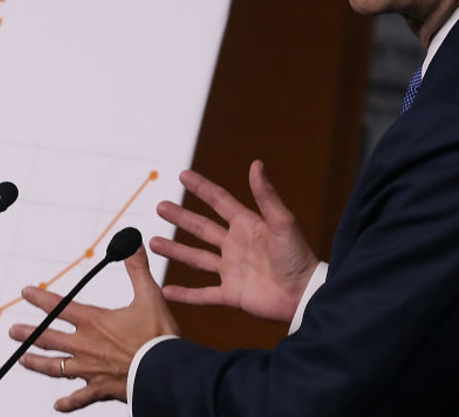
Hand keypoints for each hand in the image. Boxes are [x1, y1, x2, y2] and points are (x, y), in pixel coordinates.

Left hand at [8, 246, 178, 411]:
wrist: (166, 372)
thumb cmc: (158, 336)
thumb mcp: (149, 296)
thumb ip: (137, 269)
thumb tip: (133, 241)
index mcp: (94, 321)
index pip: (59, 307)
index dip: (40, 298)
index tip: (25, 292)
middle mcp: (85, 345)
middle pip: (48, 338)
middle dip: (27, 334)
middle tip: (12, 331)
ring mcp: (90, 369)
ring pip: (55, 367)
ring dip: (37, 363)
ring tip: (22, 360)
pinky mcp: (100, 388)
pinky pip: (80, 397)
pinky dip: (68, 402)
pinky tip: (57, 406)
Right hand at [151, 160, 317, 321]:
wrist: (305, 295)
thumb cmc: (299, 257)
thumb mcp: (282, 222)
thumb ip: (266, 195)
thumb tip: (256, 164)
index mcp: (247, 226)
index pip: (219, 201)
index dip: (201, 188)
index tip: (183, 175)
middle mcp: (236, 246)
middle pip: (202, 228)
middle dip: (181, 218)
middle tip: (160, 206)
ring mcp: (232, 270)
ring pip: (197, 259)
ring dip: (175, 251)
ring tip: (153, 242)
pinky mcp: (232, 294)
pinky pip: (203, 295)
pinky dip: (185, 294)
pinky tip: (166, 290)